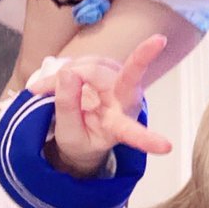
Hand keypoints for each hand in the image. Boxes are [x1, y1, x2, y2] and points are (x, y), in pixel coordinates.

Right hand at [29, 36, 171, 177]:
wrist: (84, 128)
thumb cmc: (80, 139)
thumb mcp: (68, 134)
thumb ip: (67, 107)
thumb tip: (68, 73)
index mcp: (118, 127)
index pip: (133, 132)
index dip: (148, 139)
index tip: (167, 147)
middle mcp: (127, 102)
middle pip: (108, 77)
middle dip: (80, 73)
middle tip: (41, 88)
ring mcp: (122, 82)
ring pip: (95, 65)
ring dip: (68, 72)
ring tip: (46, 89)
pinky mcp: (113, 69)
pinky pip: (89, 60)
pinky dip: (69, 67)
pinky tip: (60, 79)